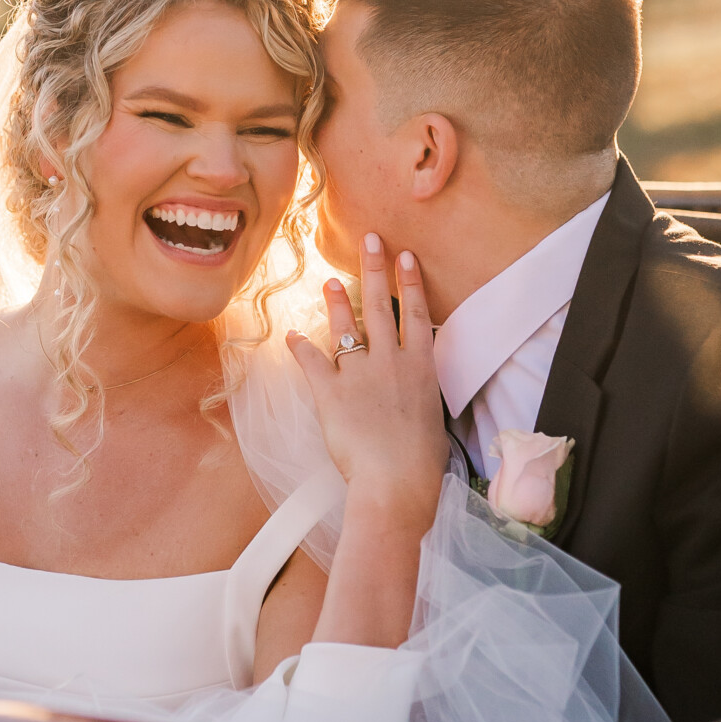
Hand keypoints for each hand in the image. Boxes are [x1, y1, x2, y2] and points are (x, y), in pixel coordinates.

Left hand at [287, 234, 446, 531]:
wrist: (396, 482)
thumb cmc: (420, 463)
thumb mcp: (430, 419)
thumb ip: (419, 395)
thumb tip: (414, 391)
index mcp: (421, 368)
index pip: (415, 314)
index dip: (410, 282)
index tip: (405, 256)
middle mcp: (391, 362)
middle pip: (381, 306)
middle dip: (376, 269)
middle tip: (370, 239)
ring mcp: (360, 374)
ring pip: (347, 328)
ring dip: (338, 302)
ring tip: (330, 280)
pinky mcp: (331, 393)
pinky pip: (312, 362)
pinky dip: (299, 348)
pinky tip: (290, 335)